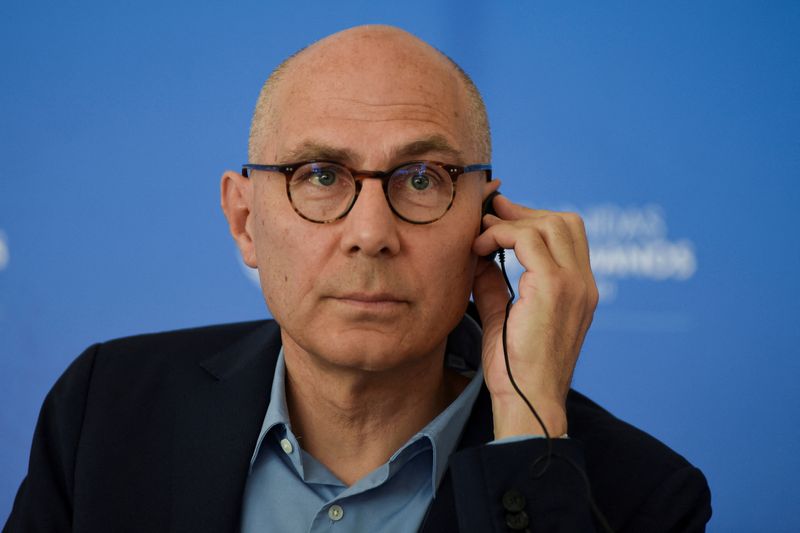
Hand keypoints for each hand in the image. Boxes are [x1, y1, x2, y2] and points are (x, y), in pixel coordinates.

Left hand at [472, 195, 598, 438]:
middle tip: (491, 214)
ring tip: (481, 235)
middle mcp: (584, 284)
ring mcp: (573, 284)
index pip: (569, 236)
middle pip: (565, 221)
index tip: (501, 218)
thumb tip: (479, 258)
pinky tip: (480, 248)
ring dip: (510, 223)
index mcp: (580, 291)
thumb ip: (496, 285)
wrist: (527, 402)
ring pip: (549, 224)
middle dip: (524, 212)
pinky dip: (501, 234)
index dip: (534, 219)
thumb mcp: (504, 317)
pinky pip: (527, 240)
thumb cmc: (515, 369)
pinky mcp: (554, 288)